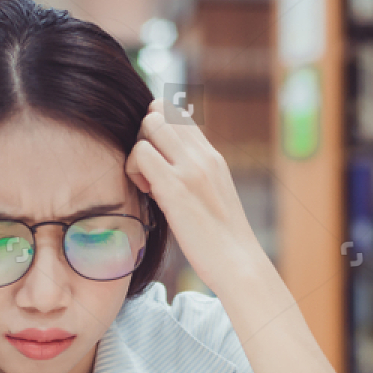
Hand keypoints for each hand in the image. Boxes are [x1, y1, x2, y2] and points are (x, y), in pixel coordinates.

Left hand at [125, 99, 267, 295]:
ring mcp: (190, 168)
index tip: (157, 161)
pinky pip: (141, 153)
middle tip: (148, 171)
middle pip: (160, 110)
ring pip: (150, 123)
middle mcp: (203, 155)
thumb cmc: (221, 240)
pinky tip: (148, 194)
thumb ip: (193, 177)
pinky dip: (134, 169)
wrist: (238, 263)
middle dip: (144, 136)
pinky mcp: (176, 188)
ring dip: (138, 150)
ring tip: (147, 182)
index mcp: (212, 156)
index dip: (158, 130)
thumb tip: (163, 173)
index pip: (178, 114)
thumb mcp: (212, 198)